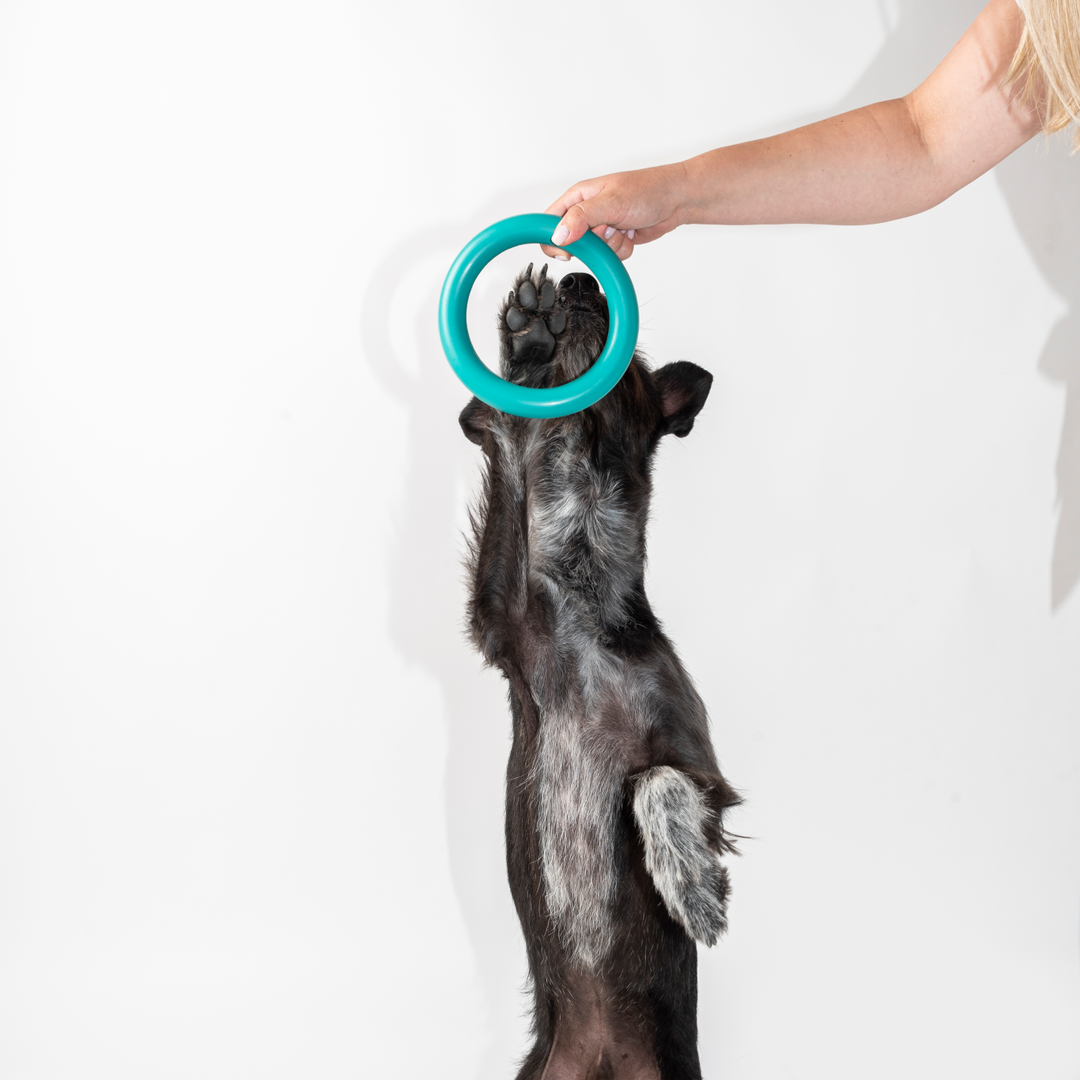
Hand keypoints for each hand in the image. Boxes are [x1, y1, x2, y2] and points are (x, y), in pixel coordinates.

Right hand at [540, 162, 690, 261]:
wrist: (677, 200)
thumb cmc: (647, 189)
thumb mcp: (610, 202)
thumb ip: (581, 217)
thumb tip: (558, 235)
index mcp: (578, 197)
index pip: (549, 222)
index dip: (553, 239)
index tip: (569, 249)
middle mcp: (587, 212)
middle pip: (572, 243)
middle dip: (592, 243)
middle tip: (607, 230)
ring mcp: (601, 227)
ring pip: (593, 253)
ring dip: (611, 247)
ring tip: (623, 227)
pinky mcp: (614, 239)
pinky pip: (610, 256)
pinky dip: (622, 250)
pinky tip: (631, 233)